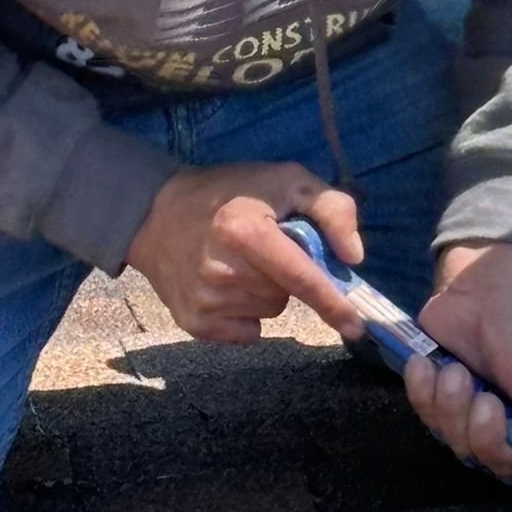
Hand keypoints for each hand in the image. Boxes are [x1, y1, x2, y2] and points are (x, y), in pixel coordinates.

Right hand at [126, 162, 365, 344]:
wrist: (156, 214)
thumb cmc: (229, 192)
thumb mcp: (285, 179)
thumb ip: (330, 208)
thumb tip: (352, 258)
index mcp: (245, 231)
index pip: (300, 277)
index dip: (332, 302)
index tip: (356, 326)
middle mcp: (222, 271)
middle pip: (286, 293)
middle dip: (286, 274)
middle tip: (261, 246)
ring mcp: (205, 301)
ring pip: (268, 311)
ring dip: (265, 291)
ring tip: (238, 261)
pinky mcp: (193, 322)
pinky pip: (248, 332)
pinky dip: (246, 313)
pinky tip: (226, 285)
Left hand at [407, 243, 511, 492]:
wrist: (481, 286)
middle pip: (497, 466)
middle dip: (485, 436)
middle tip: (486, 399)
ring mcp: (476, 418)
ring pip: (457, 445)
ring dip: (453, 408)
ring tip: (458, 371)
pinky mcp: (442, 401)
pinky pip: (427, 417)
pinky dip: (424, 393)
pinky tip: (427, 366)